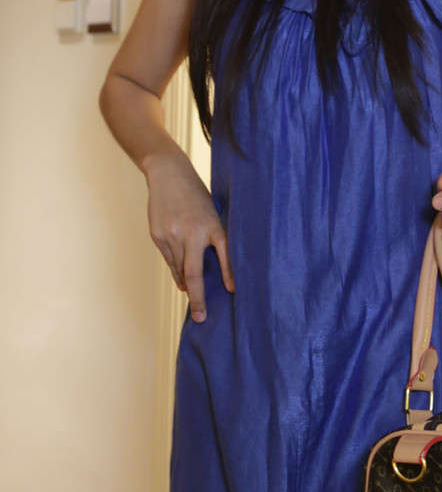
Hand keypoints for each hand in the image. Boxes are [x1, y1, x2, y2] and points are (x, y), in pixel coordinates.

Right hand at [145, 151, 233, 321]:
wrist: (168, 174)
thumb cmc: (197, 196)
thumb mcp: (213, 213)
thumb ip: (215, 238)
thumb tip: (218, 270)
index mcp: (212, 225)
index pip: (225, 253)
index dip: (229, 273)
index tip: (233, 291)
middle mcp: (191, 232)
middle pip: (194, 273)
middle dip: (198, 298)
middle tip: (201, 317)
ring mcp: (171, 234)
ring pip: (179, 269)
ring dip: (186, 285)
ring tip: (194, 297)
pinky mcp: (157, 235)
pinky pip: (169, 260)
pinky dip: (175, 272)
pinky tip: (181, 281)